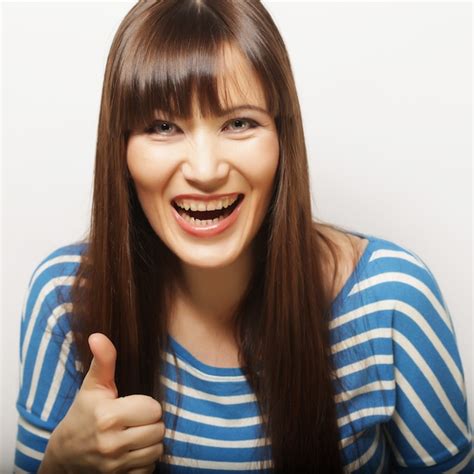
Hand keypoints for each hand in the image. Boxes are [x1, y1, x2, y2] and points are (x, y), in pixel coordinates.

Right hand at [45, 333, 163, 472]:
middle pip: (158, 429)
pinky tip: (132, 451)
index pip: (153, 408)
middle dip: (150, 423)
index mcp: (108, 416)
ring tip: (135, 434)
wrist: (65, 455)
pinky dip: (145, 461)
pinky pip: (150, 468)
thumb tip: (98, 335)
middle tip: (136, 420)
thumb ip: (103, 360)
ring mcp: (115, 466)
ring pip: (157, 449)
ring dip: (150, 442)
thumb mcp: (93, 386)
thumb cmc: (83, 415)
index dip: (146, 405)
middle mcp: (111, 443)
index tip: (133, 406)